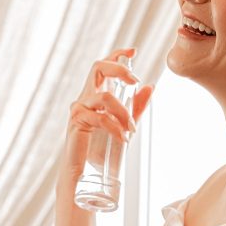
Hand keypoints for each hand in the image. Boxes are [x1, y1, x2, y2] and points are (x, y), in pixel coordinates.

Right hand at [61, 47, 153, 185]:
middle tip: (135, 80)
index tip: (133, 50)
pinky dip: (115, 127)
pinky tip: (123, 137)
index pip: (103, 66)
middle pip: (97, 68)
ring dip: (123, 111)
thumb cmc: (101, 150)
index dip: (117, 54)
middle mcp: (85, 97)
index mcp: (95, 95)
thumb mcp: (124, 124)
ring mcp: (78, 109)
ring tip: (131, 129)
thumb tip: (150, 87)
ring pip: (104, 96)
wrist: (83, 175)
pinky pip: (99, 117)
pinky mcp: (76, 123)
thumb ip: (136, 107)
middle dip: (119, 69)